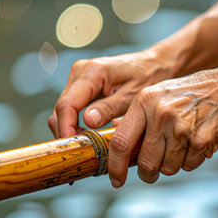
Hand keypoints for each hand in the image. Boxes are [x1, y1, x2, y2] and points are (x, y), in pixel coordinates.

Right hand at [48, 48, 177, 137]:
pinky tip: (89, 136)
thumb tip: (87, 120)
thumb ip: (110, 108)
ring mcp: (80, 78)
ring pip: (64, 109)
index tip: (74, 148)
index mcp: (93, 72)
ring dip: (70, 129)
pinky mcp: (83, 85)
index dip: (66, 129)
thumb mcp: (133, 96)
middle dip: (67, 132)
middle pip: (61, 108)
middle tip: (82, 153)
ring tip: (87, 147)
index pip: (67, 105)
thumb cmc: (149, 76)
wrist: (156, 63)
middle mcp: (81, 72)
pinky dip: (76, 123)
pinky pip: (72, 107)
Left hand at [108, 66, 217, 186]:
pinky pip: (188, 166)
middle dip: (148, 173)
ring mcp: (181, 127)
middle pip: (144, 162)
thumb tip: (114, 134)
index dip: (115, 166)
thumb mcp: (160, 94)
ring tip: (181, 147)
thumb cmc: (193, 93)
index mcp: (145, 102)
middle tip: (151, 172)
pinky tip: (196, 145)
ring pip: (167, 168)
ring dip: (172, 165)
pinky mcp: (201, 140)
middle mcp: (160, 114)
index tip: (116, 179)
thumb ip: (138, 115)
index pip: (120, 142)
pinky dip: (191, 162)